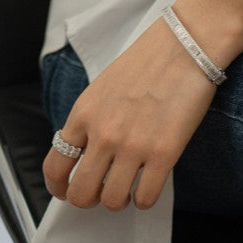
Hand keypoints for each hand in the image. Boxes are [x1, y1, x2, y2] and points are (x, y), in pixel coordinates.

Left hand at [42, 16, 215, 211]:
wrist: (188, 42)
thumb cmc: (150, 58)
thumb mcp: (105, 85)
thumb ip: (92, 118)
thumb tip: (87, 151)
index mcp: (85, 112)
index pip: (55, 166)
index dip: (59, 187)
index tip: (67, 191)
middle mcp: (103, 133)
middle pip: (80, 193)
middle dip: (89, 199)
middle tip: (102, 191)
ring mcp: (133, 145)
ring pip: (111, 201)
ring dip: (119, 200)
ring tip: (129, 187)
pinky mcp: (163, 153)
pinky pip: (145, 198)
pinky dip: (145, 199)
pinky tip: (150, 183)